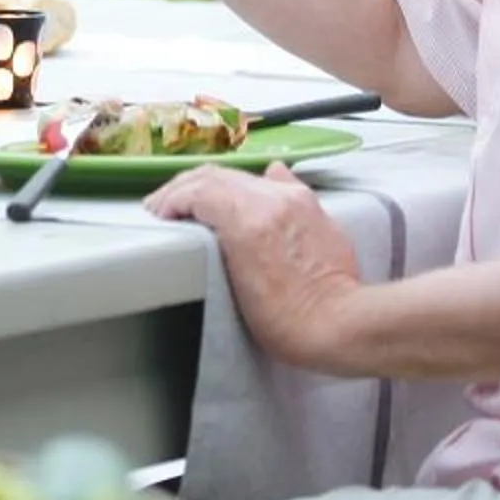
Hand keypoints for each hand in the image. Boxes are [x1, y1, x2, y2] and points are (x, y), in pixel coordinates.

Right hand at [144, 163, 366, 372]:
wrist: (339, 323)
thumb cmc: (290, 322)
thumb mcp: (236, 289)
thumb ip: (223, 241)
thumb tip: (210, 220)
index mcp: (248, 221)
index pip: (198, 190)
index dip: (171, 199)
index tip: (160, 212)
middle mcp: (271, 201)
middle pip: (216, 176)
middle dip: (186, 187)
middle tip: (169, 203)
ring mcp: (293, 199)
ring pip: (241, 176)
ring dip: (214, 184)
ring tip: (199, 199)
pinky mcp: (310, 205)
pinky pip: (272, 181)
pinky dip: (249, 185)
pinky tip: (244, 190)